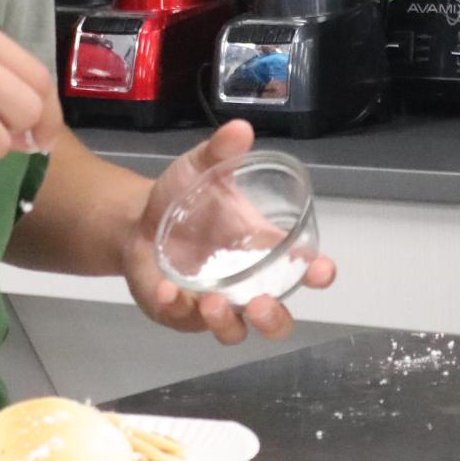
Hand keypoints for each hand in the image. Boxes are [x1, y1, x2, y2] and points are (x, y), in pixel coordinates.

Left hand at [123, 120, 336, 344]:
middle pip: (277, 320)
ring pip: (235, 331)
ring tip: (210, 302)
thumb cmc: (184, 198)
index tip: (321, 270)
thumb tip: (240, 128)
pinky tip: (166, 291)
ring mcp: (215, 304)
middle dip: (274, 319)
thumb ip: (220, 152)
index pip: (303, 270)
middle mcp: (245, 285)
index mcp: (263, 252)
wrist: (139, 220)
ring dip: (226, 323)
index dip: (318, 274)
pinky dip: (177, 310)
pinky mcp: (180, 313)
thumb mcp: (201, 169)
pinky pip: (184, 321)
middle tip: (260, 303)